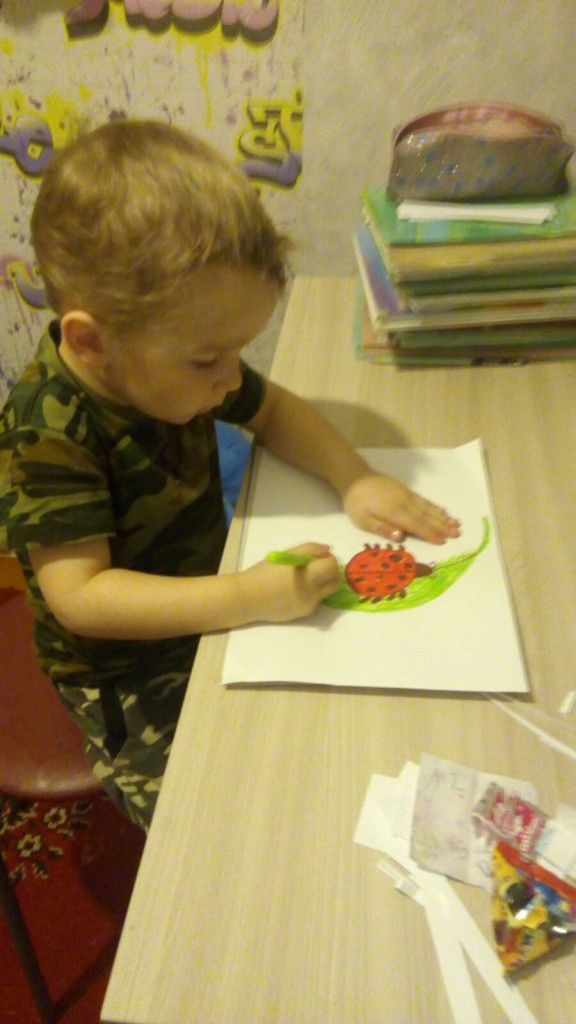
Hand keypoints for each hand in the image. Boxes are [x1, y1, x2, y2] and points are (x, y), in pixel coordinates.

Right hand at [241, 543, 339, 622]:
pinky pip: (317, 600)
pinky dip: (313, 592)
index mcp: (305, 573)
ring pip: (328, 591)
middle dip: (331, 572)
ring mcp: (309, 604)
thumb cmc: (263, 572)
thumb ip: (309, 549)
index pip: (332, 566)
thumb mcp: (285, 555)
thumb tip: (328, 550)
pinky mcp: (305, 613)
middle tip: (318, 567)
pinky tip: (297, 589)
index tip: (319, 557)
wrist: (248, 598)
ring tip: (307, 578)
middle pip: (336, 580)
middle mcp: (311, 591)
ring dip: (324, 582)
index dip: (329, 559)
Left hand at [343, 473, 459, 543]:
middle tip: (458, 533)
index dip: (430, 533)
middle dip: (443, 526)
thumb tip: (401, 537)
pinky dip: (435, 506)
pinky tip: (442, 510)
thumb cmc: (356, 502)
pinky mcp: (406, 490)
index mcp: (394, 512)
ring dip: (443, 516)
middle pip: (426, 516)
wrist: (355, 476)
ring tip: (456, 523)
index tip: (444, 541)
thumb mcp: (362, 519)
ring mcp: (407, 495)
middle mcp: (404, 502)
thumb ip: (382, 528)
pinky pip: (424, 500)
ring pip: (428, 507)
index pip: (416, 525)